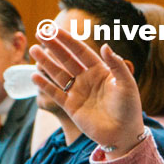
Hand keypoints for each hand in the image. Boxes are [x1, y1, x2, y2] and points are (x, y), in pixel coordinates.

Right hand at [31, 27, 142, 154]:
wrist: (123, 134)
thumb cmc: (129, 108)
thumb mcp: (126, 84)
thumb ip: (116, 65)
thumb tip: (105, 45)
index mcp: (101, 70)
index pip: (81, 51)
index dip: (68, 40)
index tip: (54, 29)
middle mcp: (87, 79)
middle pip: (67, 59)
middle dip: (54, 46)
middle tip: (39, 33)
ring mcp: (78, 92)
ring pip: (58, 74)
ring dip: (46, 62)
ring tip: (34, 49)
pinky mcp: (71, 107)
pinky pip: (55, 93)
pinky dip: (45, 85)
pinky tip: (35, 74)